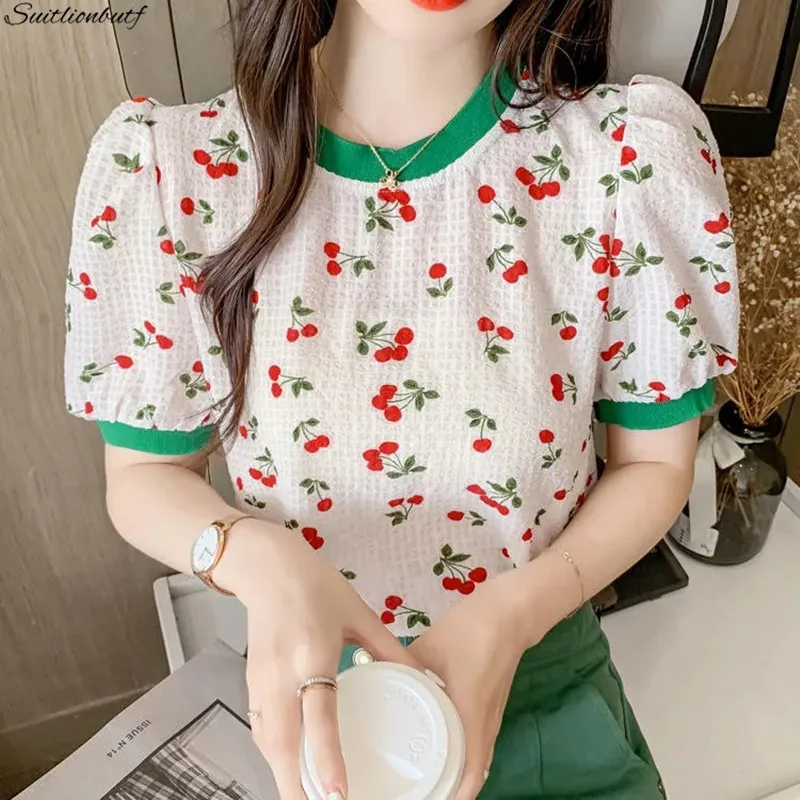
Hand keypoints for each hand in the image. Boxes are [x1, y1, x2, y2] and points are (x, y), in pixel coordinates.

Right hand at [230, 520, 418, 799]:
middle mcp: (282, 675)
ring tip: (306, 797)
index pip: (318, 717)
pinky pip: (260, 729)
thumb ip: (388, 649)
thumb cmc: (316, 585)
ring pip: (268, 742)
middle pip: (283, 745)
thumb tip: (419, 679)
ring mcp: (260, 682)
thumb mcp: (358, 613)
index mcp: (313, 654)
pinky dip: (273, 754)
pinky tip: (288, 766)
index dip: (326, 759)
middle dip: (298, 786)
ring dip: (284, 775)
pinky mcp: (250, 682)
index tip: (339, 795)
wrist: (267, 566)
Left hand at [408, 579, 530, 799]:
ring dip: (460, 774)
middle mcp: (486, 721)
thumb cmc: (474, 628)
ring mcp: (493, 713)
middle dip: (453, 791)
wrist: (512, 610)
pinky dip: (466, 755)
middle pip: (476, 773)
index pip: (470, 773)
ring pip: (480, 757)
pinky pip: (481, 741)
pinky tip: (443, 747)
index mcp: (471, 713)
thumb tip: (376, 677)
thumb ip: (404, 665)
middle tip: (421, 794)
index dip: (453, 796)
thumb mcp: (431, 646)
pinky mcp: (493, 703)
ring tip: (430, 781)